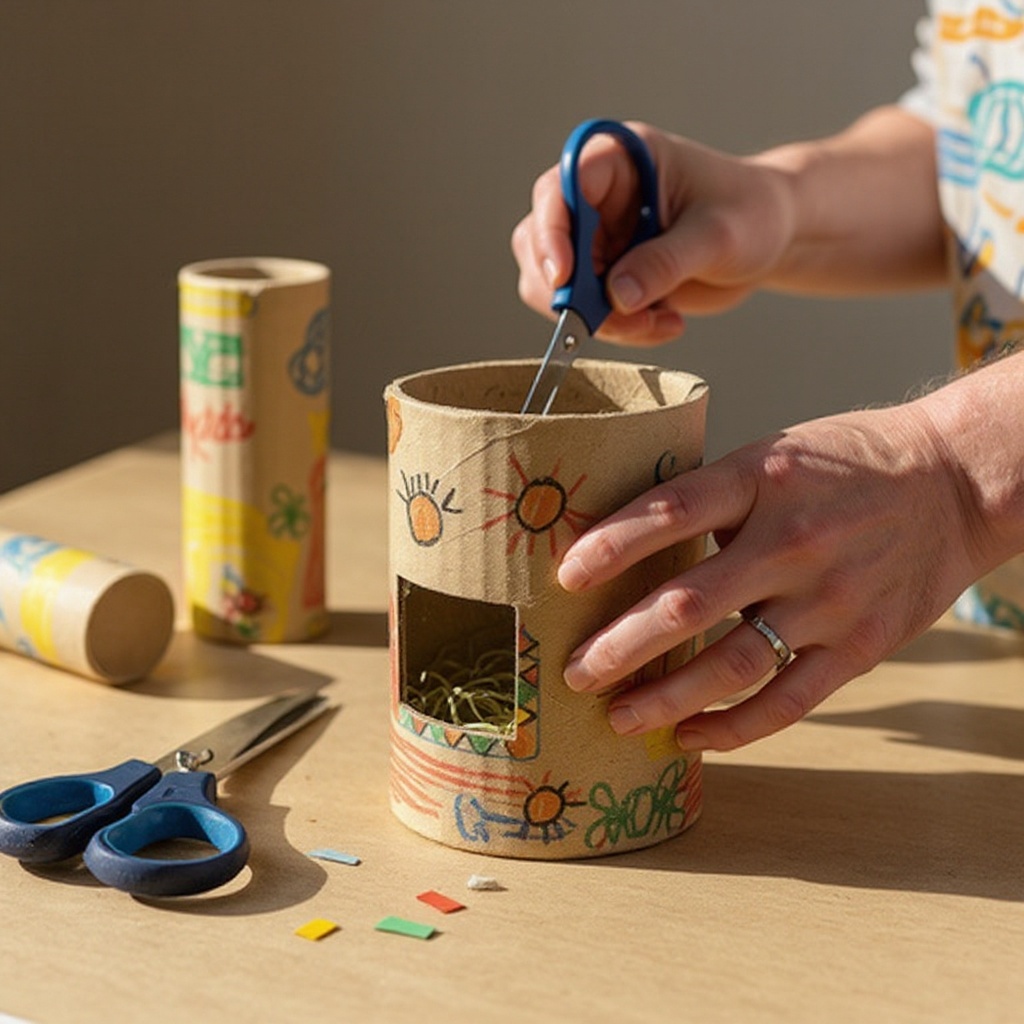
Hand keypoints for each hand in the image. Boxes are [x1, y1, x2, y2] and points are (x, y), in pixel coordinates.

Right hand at [511, 121, 796, 345]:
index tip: (564, 278)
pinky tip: (662, 321)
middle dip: (571, 291)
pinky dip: (614, 328)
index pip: (560, 188)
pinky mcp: (602, 274)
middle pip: (539, 241)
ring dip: (595, 317)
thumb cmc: (752, 213)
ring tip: (654, 322)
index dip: (552, 232)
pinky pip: (581, 310)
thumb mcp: (717, 237)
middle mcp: (596, 196)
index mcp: (619, 161)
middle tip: (616, 320)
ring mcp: (594, 237)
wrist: (772, 237)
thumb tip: (617, 296)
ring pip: (551, 284)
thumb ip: (666, 262)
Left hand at [556, 399, 988, 749]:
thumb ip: (715, 499)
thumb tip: (629, 544)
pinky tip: (690, 737)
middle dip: (620, 646)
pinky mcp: (861, 646)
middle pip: (687, 604)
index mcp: (762, 478)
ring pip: (731, 665)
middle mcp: (792, 540)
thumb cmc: (847, 464)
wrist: (955, 483)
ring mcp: (829, 598)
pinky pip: (788, 702)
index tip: (565, 576)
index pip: (671, 511)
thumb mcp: (776, 455)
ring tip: (618, 717)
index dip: (612, 545)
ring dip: (665, 699)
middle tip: (575, 673)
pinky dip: (733, 728)